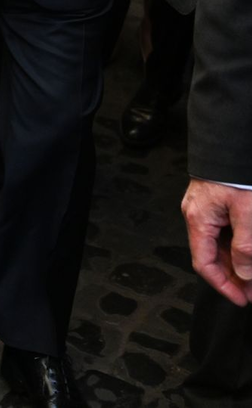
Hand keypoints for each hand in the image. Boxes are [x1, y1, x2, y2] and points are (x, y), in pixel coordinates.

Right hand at [182, 179, 251, 305]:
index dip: (224, 286)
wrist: (232, 142)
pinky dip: (237, 244)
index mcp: (198, 219)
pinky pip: (224, 230)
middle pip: (211, 255)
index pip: (204, 263)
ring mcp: (205, 207)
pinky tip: (249, 248)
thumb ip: (245, 247)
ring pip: (219, 243)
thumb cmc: (238, 175)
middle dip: (234, 275)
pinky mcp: (215, 201)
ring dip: (238, 260)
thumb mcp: (247, 213)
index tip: (243, 300)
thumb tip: (244, 275)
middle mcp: (196, 214)